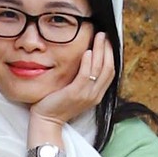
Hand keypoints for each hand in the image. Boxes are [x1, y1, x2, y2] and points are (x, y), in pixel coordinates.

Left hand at [23, 32, 114, 146]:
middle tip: (104, 34)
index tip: (106, 41)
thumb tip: (84, 60)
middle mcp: (95, 95)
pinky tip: (87, 51)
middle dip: (107, 49)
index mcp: (96, 95)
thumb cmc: (57, 105)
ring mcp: (87, 95)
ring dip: (100, 50)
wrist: (47, 122)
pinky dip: (88, 62)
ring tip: (98, 37)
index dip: (110, 55)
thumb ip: (82, 80)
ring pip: (100, 69)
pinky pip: (85, 75)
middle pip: (108, 68)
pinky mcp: (75, 94)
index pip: (110, 72)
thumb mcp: (74, 92)